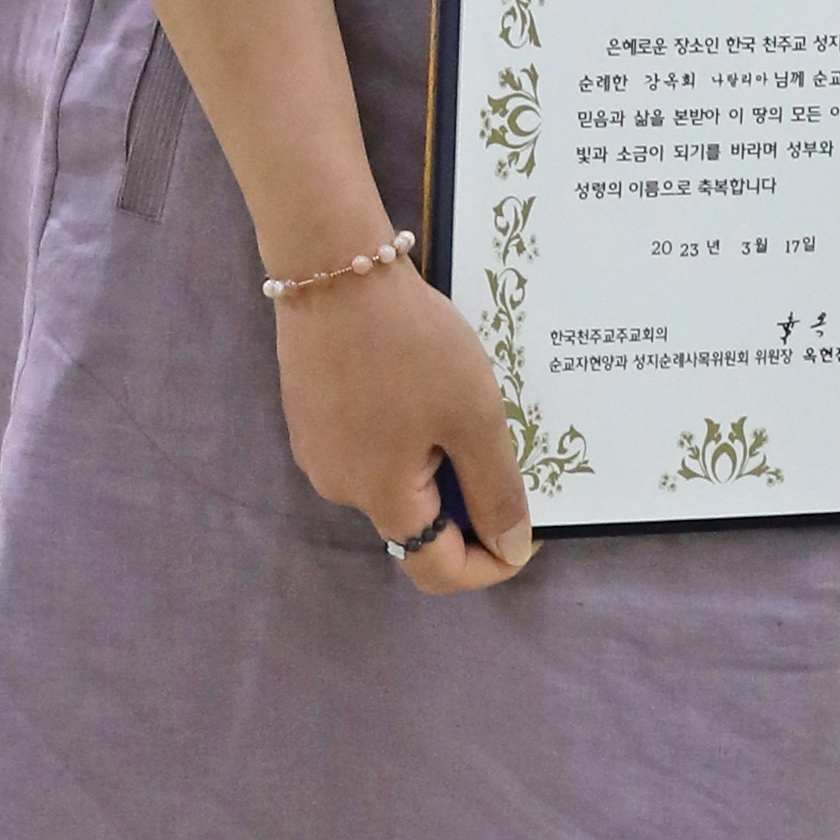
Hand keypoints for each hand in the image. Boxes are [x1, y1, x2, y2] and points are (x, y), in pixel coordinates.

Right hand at [274, 261, 534, 591]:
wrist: (332, 268)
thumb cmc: (410, 343)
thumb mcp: (473, 416)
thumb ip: (495, 489)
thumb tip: (509, 547)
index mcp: (381, 499)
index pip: (437, 571)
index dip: (490, 563)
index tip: (528, 529)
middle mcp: (340, 488)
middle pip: (418, 526)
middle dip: (468, 503)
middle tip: (503, 447)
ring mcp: (318, 451)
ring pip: (395, 483)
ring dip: (438, 464)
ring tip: (464, 406)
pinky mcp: (311, 416)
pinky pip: (372, 448)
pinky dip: (408, 436)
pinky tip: (424, 387)